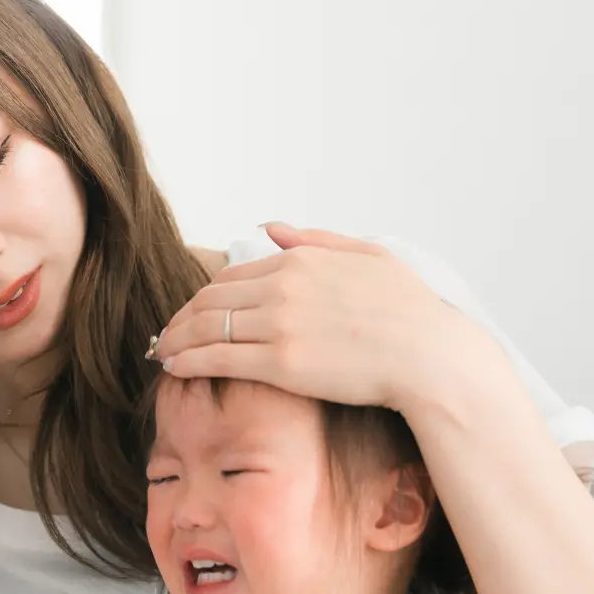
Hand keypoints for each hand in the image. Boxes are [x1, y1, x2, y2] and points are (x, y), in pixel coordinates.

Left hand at [153, 223, 483, 413]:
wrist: (431, 356)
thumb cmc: (410, 311)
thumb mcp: (368, 256)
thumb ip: (316, 240)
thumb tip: (273, 227)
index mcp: (301, 260)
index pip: (232, 275)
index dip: (205, 296)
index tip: (192, 312)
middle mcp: (283, 287)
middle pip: (211, 299)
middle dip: (182, 318)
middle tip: (166, 335)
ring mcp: (280, 324)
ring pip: (208, 327)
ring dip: (177, 340)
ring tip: (162, 352)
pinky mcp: (281, 363)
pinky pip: (219, 358)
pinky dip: (189, 360)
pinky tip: (174, 367)